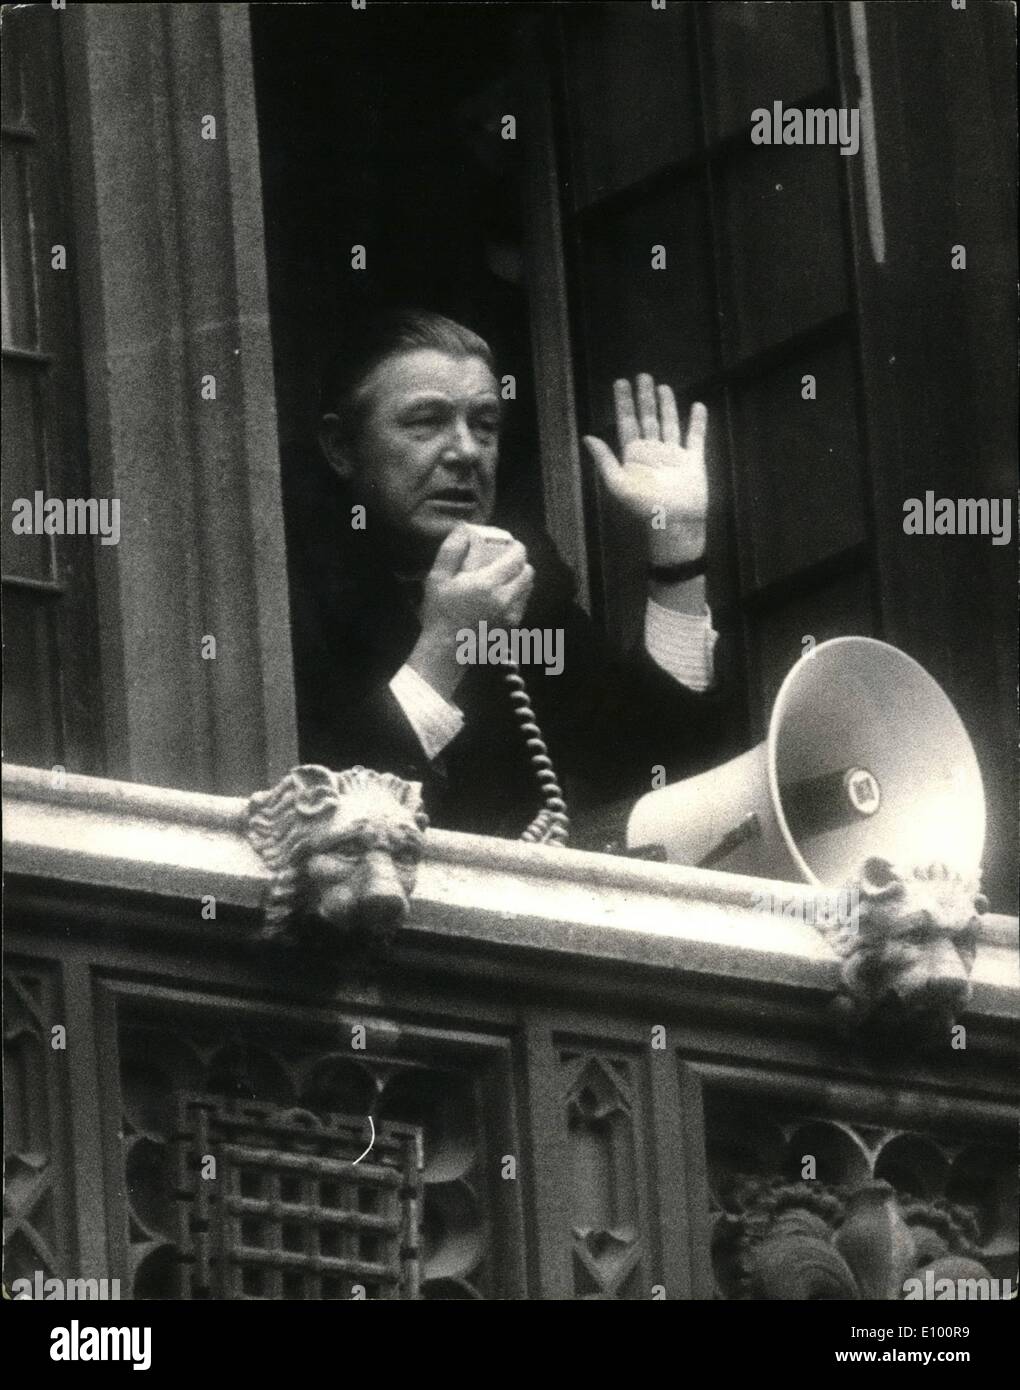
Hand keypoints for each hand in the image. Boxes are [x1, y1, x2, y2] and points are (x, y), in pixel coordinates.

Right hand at [408, 526, 533, 698]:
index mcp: (489, 583)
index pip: (517, 557)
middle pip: (528, 572)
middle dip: (519, 562)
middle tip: (505, 560)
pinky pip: (522, 604)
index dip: (516, 546)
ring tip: (503, 578)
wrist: (445, 652)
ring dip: (519, 579)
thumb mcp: (437, 578)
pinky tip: (499, 597)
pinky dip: (516, 596)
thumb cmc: (439, 612)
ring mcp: (512, 615)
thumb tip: (464, 528)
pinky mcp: (511, 628)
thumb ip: (452, 550)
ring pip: (528, 589)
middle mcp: (506, 599)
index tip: (508, 543)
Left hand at [583, 375, 707, 564]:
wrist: (674, 523)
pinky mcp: (693, 460)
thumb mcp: (618, 484)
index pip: (627, 422)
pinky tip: (697, 406)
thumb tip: (587, 437)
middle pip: (647, 418)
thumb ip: (605, 460)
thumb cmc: (644, 507)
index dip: (623, 403)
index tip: (620, 383)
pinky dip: (697, 422)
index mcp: (633, 456)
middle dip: (643, 398)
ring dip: (666, 405)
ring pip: (669, 423)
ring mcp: (673, 455)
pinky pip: (696, 437)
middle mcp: (653, 451)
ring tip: (662, 386)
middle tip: (642, 376)